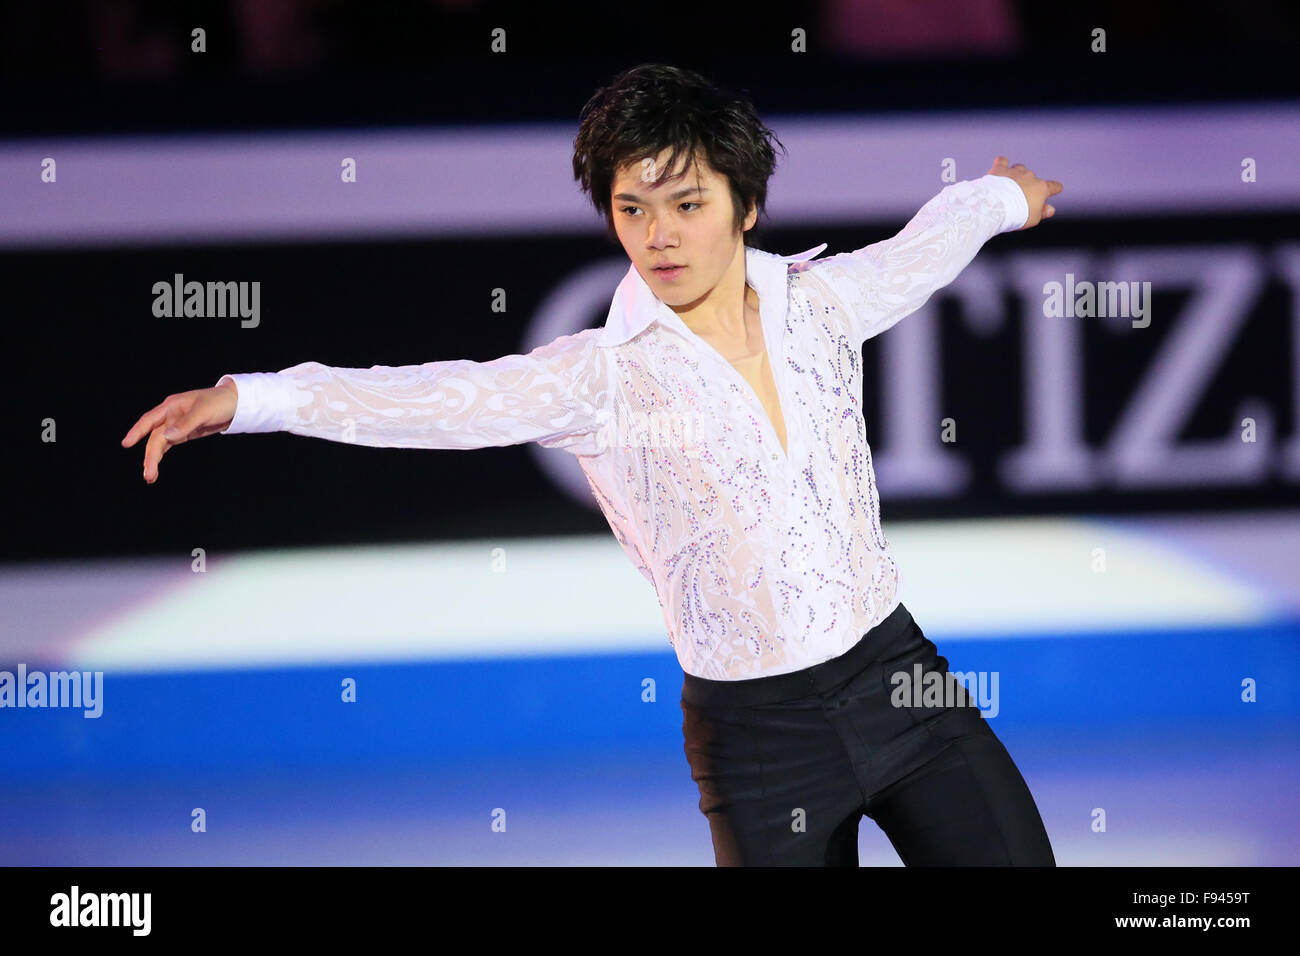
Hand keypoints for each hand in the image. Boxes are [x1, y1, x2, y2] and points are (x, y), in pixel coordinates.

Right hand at [121, 380, 238, 483]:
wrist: (236, 404)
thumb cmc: (219, 402)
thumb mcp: (204, 412)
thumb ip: (186, 424)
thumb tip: (167, 436)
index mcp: (171, 406)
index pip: (149, 420)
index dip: (137, 432)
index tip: (126, 443)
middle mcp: (170, 416)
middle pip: (155, 438)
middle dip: (150, 456)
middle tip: (148, 474)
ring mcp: (176, 425)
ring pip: (160, 443)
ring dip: (153, 459)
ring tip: (150, 477)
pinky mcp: (184, 433)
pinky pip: (168, 445)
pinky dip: (161, 455)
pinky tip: (156, 467)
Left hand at [987, 156, 1061, 229]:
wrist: (995, 206)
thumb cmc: (1016, 215)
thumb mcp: (1033, 218)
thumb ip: (1043, 212)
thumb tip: (1051, 209)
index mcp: (1041, 188)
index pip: (1054, 186)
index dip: (1055, 188)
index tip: (1056, 189)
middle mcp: (1030, 176)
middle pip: (1033, 178)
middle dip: (1028, 186)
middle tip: (1019, 199)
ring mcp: (1015, 171)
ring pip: (1020, 169)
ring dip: (1017, 175)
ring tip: (1009, 185)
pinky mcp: (1000, 169)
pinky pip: (1002, 161)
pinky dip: (1002, 164)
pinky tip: (1000, 168)